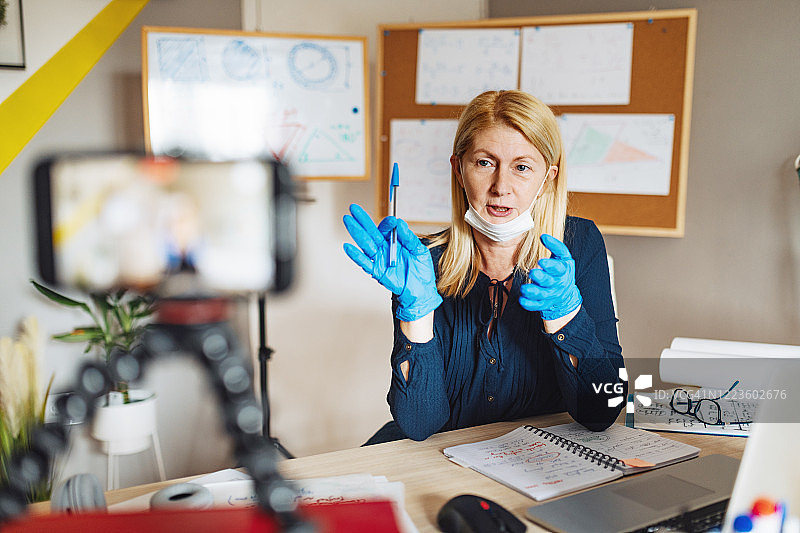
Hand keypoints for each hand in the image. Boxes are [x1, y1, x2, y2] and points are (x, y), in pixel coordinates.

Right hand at [343, 204, 441, 321]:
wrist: (421, 291)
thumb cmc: (421, 270)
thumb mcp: (419, 250)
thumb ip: (409, 237)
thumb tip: (399, 223)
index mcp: (395, 241)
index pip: (386, 228)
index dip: (387, 224)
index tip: (392, 222)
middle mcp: (384, 248)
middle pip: (371, 232)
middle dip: (362, 220)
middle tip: (353, 208)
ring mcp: (379, 259)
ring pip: (365, 243)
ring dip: (356, 232)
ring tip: (348, 220)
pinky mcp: (377, 271)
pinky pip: (364, 262)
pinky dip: (356, 255)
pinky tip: (348, 246)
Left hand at [519, 234, 581, 320]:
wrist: (566, 293)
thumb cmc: (561, 270)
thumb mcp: (563, 256)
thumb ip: (554, 246)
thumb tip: (543, 236)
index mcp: (563, 270)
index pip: (558, 268)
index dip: (550, 265)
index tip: (541, 261)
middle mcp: (558, 283)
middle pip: (550, 282)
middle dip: (541, 278)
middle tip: (533, 273)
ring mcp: (551, 294)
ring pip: (542, 295)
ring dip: (533, 292)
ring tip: (524, 289)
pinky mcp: (544, 303)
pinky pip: (536, 305)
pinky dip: (529, 304)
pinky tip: (522, 299)